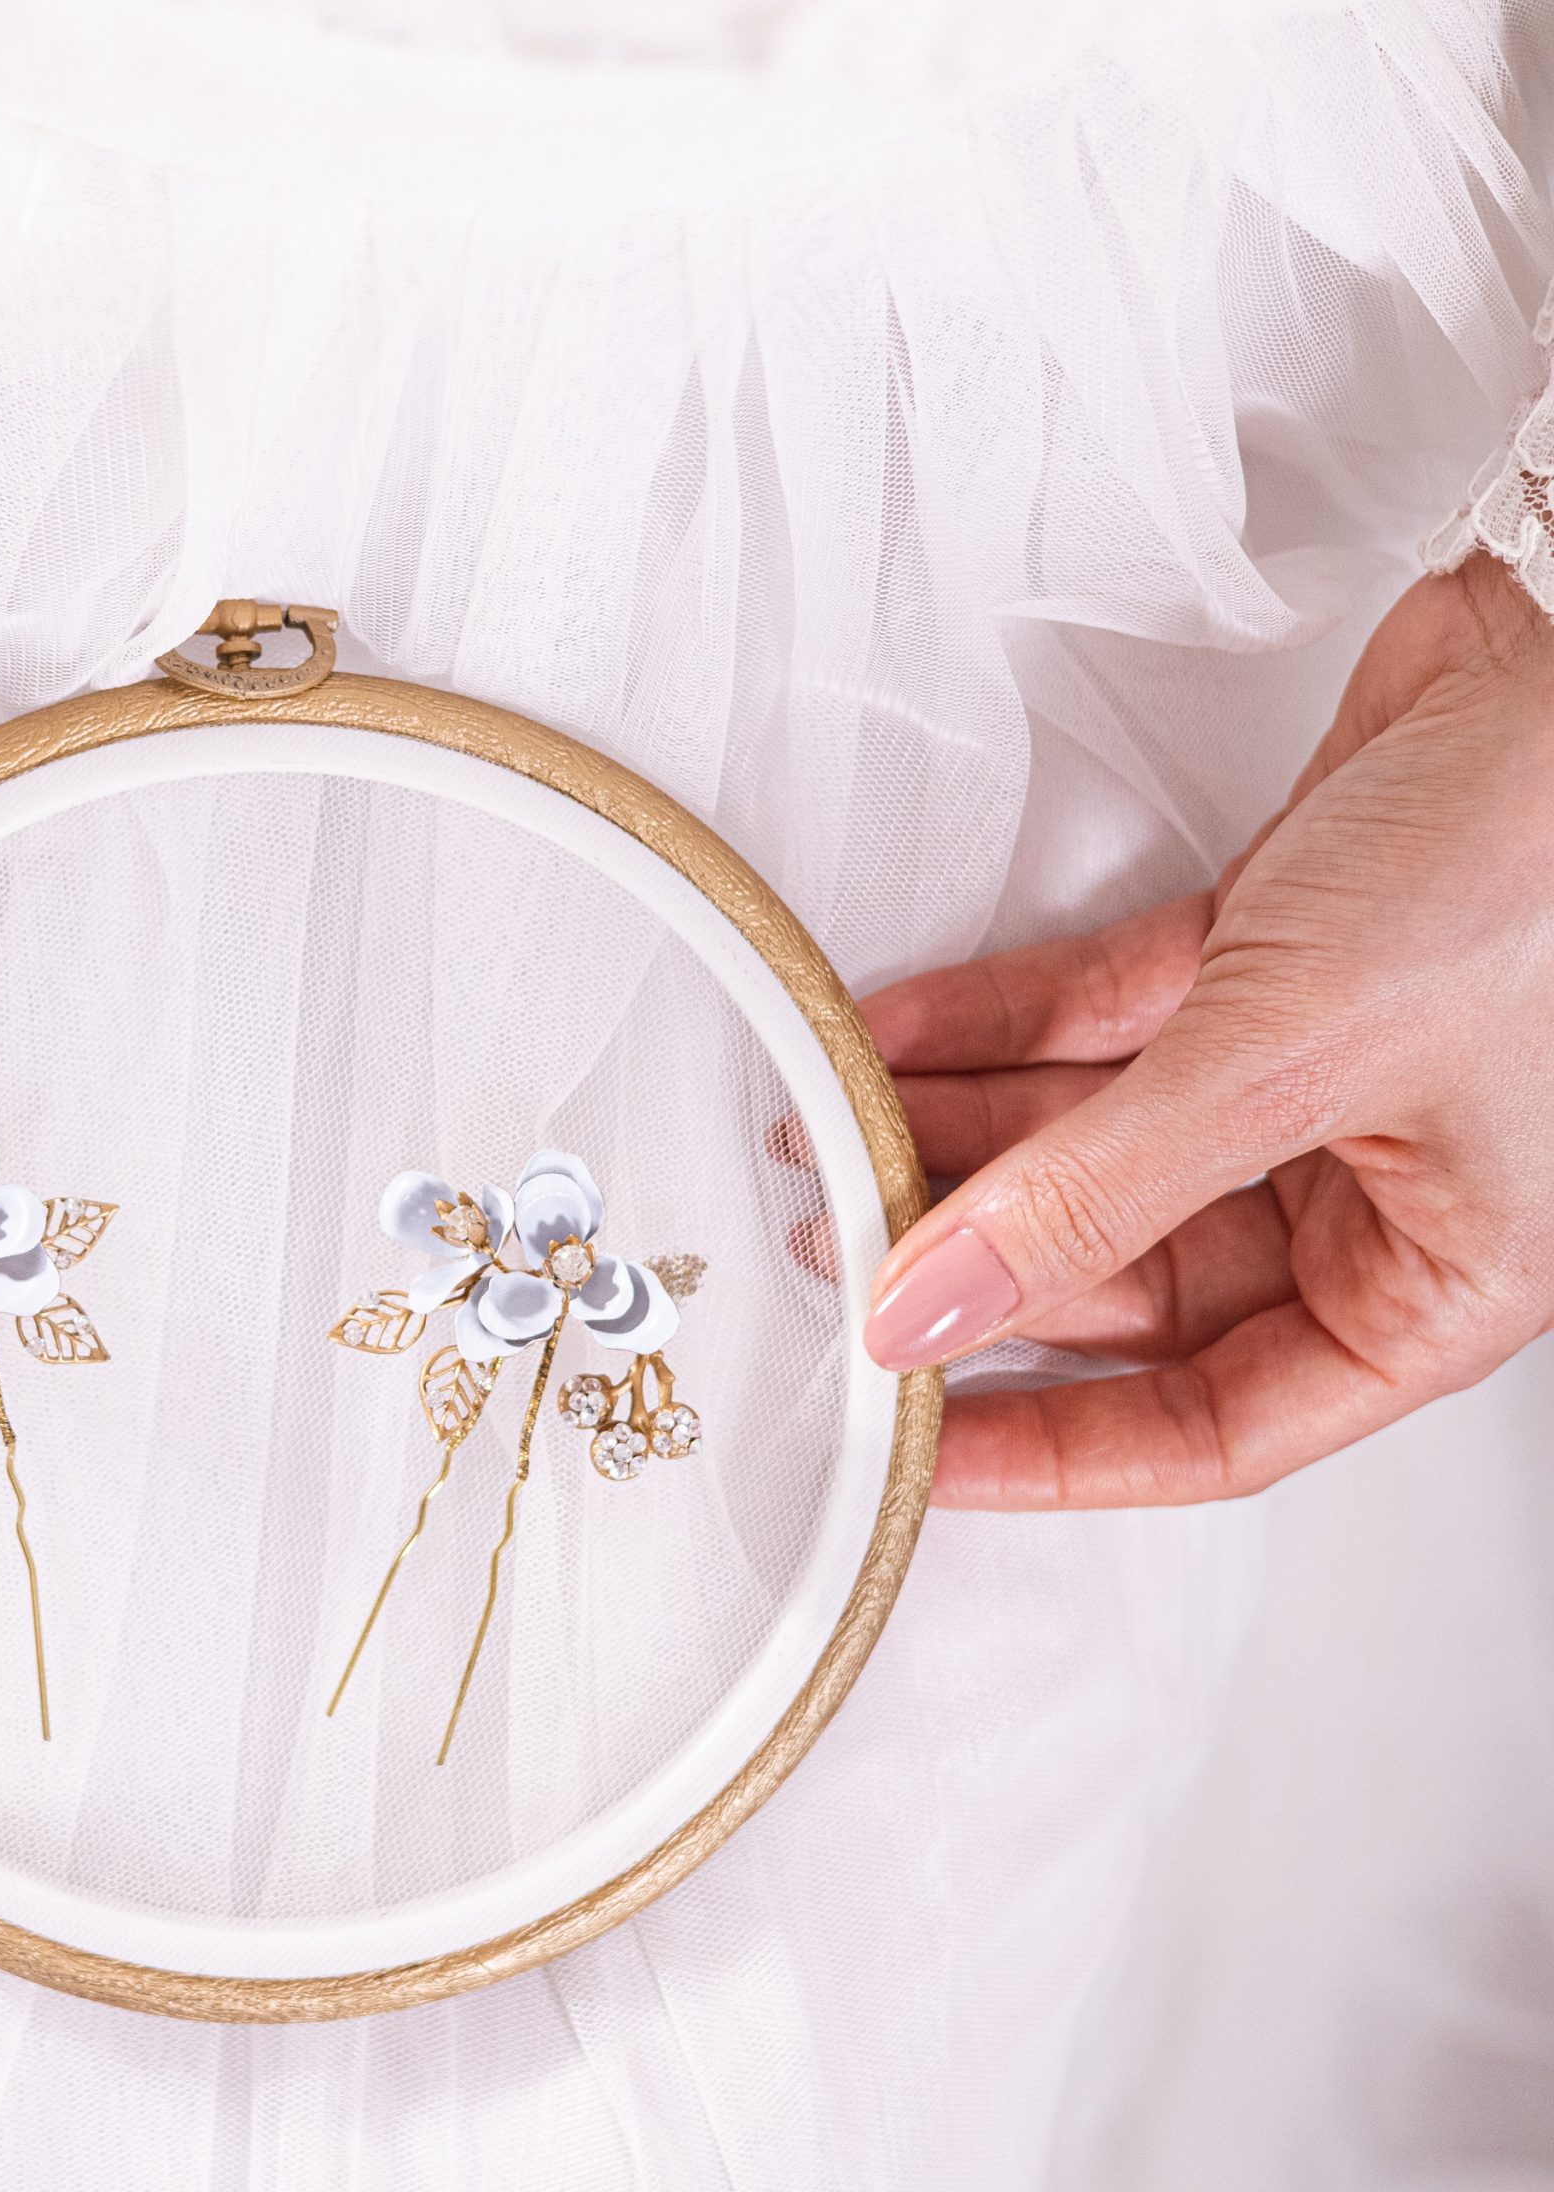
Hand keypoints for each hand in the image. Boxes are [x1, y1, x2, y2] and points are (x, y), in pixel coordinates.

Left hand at [858, 553, 1553, 1507]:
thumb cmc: (1540, 863)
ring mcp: (1313, 1067)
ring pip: (1098, 1139)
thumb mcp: (1289, 1062)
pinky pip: (1097, 1021)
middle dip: (977, 1259)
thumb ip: (1096, 1194)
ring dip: (959, 1132)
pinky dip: (992, 1025)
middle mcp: (1377, 1185)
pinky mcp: (1263, 953)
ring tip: (824, 1132)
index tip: (915, 1444)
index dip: (1057, 1444)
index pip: (1217, 1418)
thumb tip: (936, 1312)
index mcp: (1438, 1279)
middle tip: (834, 1248)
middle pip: (1132, 1270)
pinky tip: (886, 1037)